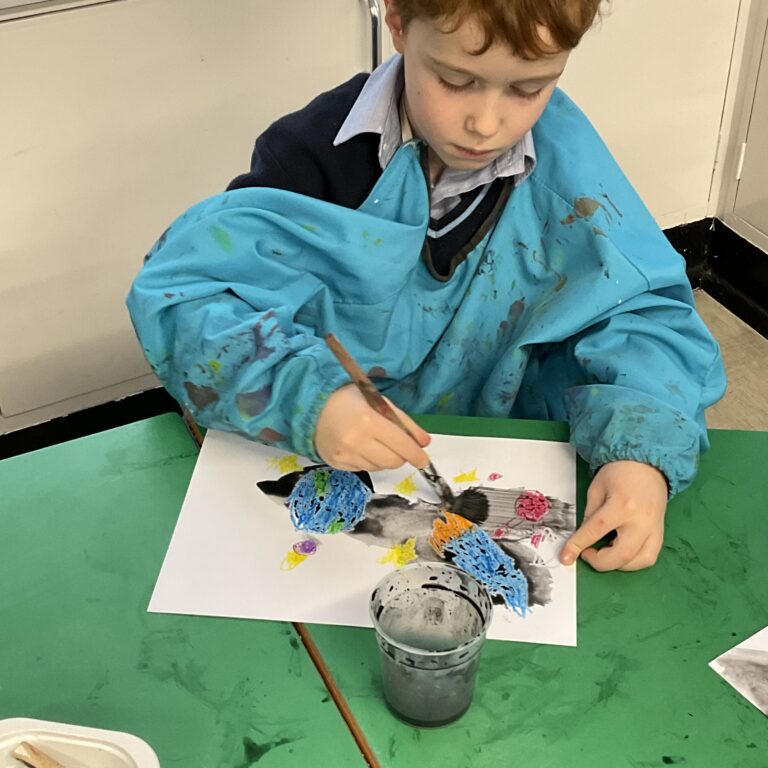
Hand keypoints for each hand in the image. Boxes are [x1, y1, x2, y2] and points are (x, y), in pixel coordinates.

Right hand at [315, 384, 430, 471]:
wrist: (314, 408)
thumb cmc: (350, 401)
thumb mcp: (380, 403)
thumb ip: (404, 422)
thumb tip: (424, 442)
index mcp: (369, 421)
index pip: (401, 445)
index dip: (416, 455)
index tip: (423, 460)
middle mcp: (356, 441)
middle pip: (393, 461)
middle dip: (401, 456)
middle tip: (399, 446)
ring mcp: (345, 455)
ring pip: (379, 467)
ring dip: (384, 458)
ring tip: (375, 441)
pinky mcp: (337, 464)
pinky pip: (364, 469)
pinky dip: (370, 460)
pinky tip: (362, 446)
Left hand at [559, 461, 667, 570]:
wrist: (648, 463)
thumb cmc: (621, 472)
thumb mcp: (597, 488)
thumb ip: (590, 514)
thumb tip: (584, 537)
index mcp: (622, 505)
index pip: (595, 531)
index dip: (578, 545)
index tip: (566, 556)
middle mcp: (641, 521)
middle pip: (622, 555)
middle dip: (600, 562)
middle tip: (587, 554)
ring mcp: (654, 528)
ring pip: (639, 561)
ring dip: (618, 565)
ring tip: (605, 553)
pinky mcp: (660, 532)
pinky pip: (650, 557)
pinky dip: (634, 562)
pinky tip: (621, 554)